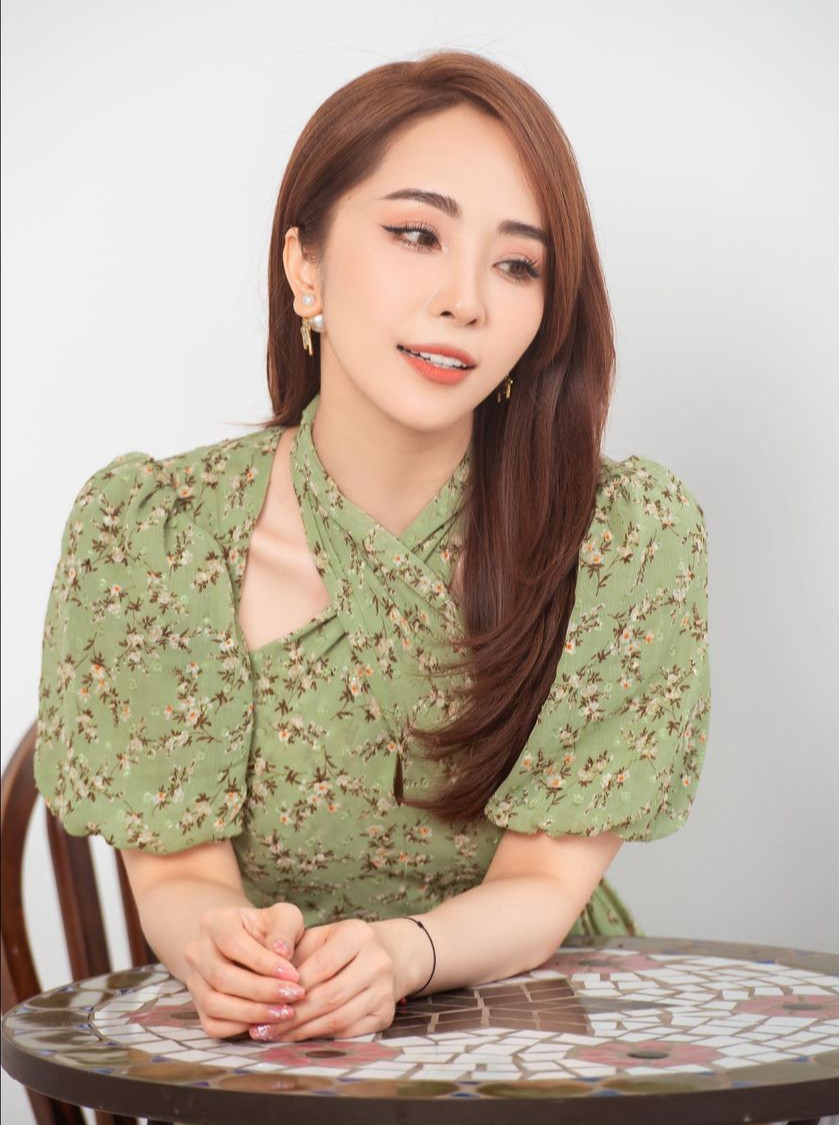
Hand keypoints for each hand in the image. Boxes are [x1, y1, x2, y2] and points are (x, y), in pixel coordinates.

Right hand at [183, 902, 305, 1038]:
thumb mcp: (285, 918)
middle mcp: (197, 950)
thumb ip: (284, 929)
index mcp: (215, 921)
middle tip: (294, 996)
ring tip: (285, 1012)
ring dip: (253, 1012)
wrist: (255, 946)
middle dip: (262, 991)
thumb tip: (281, 952)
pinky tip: (267, 1022)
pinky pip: (213, 1025)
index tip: (293, 975)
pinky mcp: (198, 1006)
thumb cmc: (272, 930)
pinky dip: (240, 1028)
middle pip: (221, 976)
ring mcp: (194, 980)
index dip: (263, 962)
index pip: (233, 943)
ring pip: (214, 1003)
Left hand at [248, 918, 398, 1041]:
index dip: (292, 986)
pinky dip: (320, 1037)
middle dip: (293, 1015)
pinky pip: (348, 1032)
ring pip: (338, 1018)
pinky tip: (298, 1038)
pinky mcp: (386, 1015)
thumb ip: (294, 954)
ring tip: (275, 1035)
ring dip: (302, 1031)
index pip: (321, 966)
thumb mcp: (318, 937)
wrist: (382, 955)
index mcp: (358, 935)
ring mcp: (385, 990)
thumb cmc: (338, 946)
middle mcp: (377, 961)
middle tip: (263, 1027)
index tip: (264, 999)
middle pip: (329, 996)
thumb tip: (261, 979)